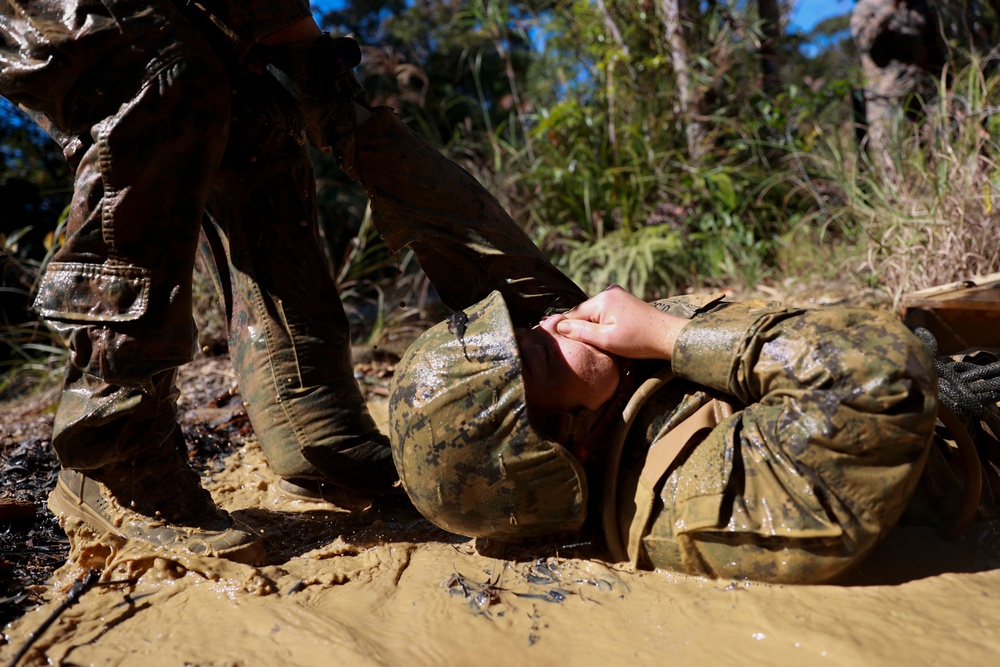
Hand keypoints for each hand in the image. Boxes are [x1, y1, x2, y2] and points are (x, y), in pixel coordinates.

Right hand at [554, 285, 689, 359]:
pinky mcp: (625, 300)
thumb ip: (581, 332)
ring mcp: (618, 294)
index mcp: (603, 298)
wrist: (669, 336)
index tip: (566, 344)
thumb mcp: (607, 340)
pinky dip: (603, 324)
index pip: (573, 314)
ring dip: (594, 327)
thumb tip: (560, 326)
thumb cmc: (639, 340)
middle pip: (584, 312)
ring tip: (601, 342)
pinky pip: (605, 312)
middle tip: (587, 346)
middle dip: (583, 328)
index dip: (568, 330)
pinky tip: (610, 335)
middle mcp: (609, 291)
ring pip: (594, 313)